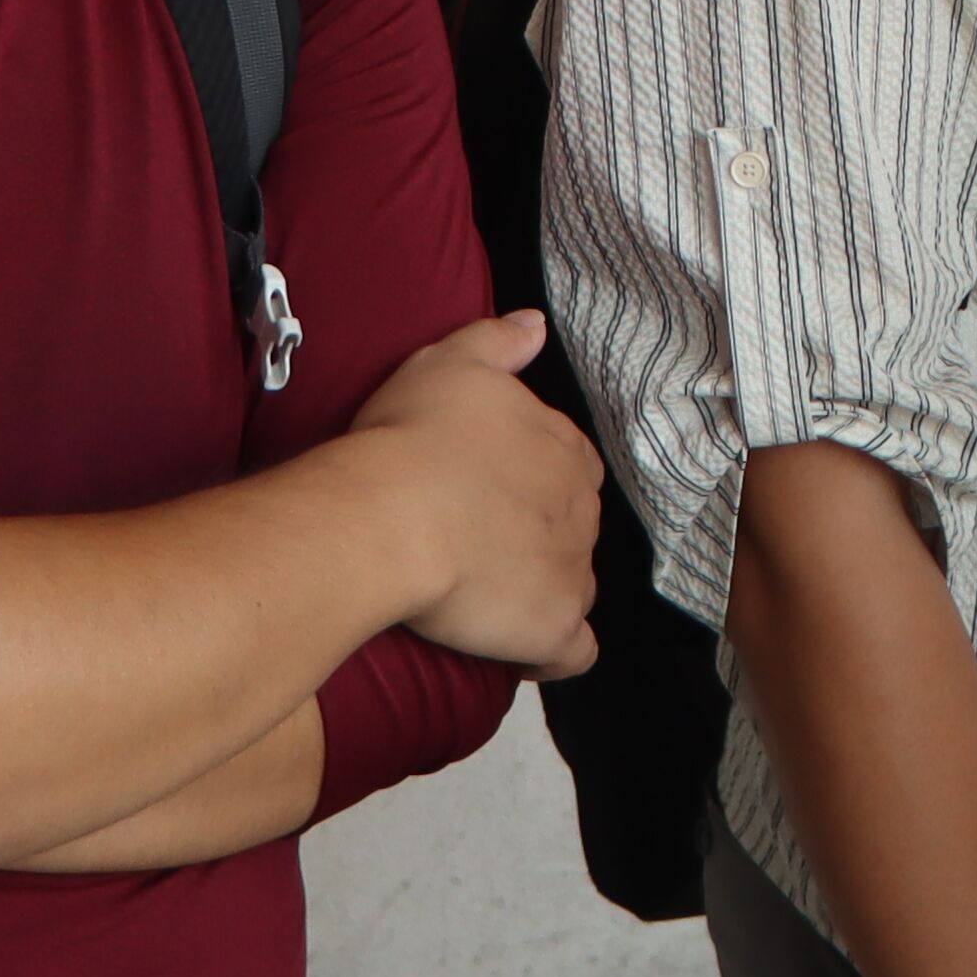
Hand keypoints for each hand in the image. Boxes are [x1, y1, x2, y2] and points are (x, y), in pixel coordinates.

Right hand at [356, 310, 606, 676]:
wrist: (393, 515)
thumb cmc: (414, 436)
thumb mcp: (450, 363)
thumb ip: (498, 342)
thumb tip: (536, 325)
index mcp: (564, 448)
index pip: (567, 466)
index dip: (529, 482)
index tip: (482, 493)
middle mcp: (583, 509)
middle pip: (571, 526)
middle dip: (536, 537)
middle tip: (473, 545)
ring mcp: (575, 571)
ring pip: (573, 585)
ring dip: (540, 591)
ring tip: (484, 600)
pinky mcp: (555, 627)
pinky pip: (571, 651)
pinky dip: (550, 651)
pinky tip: (516, 650)